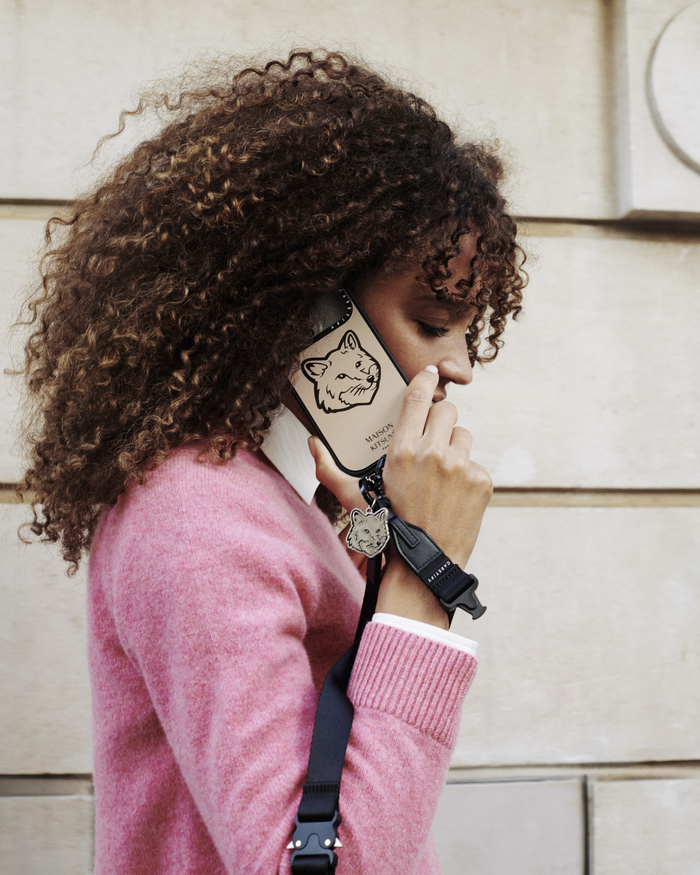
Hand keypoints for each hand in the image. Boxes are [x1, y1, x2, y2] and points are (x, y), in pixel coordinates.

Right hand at [309, 367, 491, 627]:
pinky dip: (468, 476)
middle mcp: (433, 453)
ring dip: (455, 449)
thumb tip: (312, 444)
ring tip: (442, 476)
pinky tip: (454, 496)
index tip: (430, 372)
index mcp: (402, 451)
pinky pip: (476, 464)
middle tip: (433, 442)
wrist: (425, 565)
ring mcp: (461, 466)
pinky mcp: (481, 481)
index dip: (424, 380)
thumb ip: (329, 471)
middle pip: (447, 410)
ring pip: (464, 436)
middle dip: (440, 421)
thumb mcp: (356, 499)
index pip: (417, 399)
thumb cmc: (387, 530)